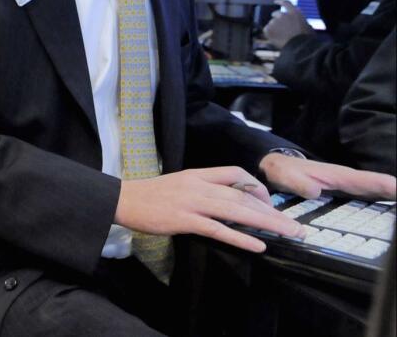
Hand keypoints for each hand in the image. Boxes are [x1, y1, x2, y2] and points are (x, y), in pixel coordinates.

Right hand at [115, 167, 303, 252]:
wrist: (122, 199)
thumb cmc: (149, 195)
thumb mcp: (179, 184)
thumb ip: (202, 190)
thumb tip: (226, 203)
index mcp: (198, 174)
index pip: (236, 173)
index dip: (257, 187)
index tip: (270, 203)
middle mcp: (199, 185)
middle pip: (244, 195)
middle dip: (274, 212)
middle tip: (295, 227)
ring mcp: (192, 202)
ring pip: (237, 210)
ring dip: (267, 223)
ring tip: (288, 234)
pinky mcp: (184, 220)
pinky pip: (218, 228)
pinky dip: (240, 237)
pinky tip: (258, 245)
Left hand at [259, 153, 396, 200]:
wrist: (277, 167)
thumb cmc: (284, 171)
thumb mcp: (287, 176)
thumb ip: (300, 184)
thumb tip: (315, 192)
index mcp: (340, 176)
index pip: (369, 181)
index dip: (388, 186)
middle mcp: (349, 181)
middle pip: (379, 188)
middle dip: (395, 194)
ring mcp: (348, 187)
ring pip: (376, 193)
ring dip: (390, 198)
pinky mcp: (345, 193)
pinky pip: (367, 198)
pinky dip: (380, 202)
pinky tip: (388, 214)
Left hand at [263, 0, 313, 48]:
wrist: (299, 47)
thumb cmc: (306, 40)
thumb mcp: (308, 27)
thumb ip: (300, 21)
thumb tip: (298, 22)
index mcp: (295, 13)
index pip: (286, 3)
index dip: (280, 1)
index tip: (275, 1)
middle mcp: (284, 15)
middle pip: (276, 14)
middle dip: (276, 18)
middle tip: (277, 25)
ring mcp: (275, 21)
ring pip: (272, 24)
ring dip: (275, 28)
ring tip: (282, 37)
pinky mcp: (268, 29)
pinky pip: (266, 30)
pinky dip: (269, 34)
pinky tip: (276, 39)